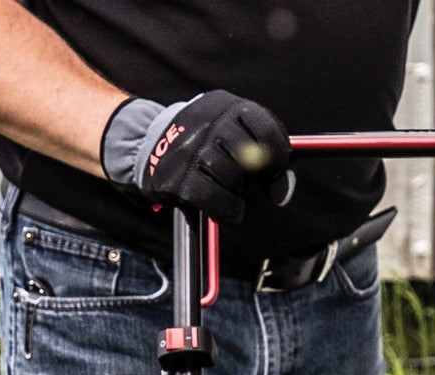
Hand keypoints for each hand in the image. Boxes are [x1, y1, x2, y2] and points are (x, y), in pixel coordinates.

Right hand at [132, 90, 292, 222]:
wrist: (151, 149)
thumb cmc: (204, 147)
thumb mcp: (234, 137)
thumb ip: (266, 158)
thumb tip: (283, 192)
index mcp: (226, 106)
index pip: (266, 128)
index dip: (277, 153)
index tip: (273, 167)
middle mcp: (209, 122)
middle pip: (252, 156)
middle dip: (254, 175)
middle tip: (244, 178)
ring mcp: (192, 149)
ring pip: (233, 177)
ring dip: (236, 191)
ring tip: (226, 186)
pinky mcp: (180, 177)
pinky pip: (217, 199)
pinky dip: (229, 209)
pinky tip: (228, 207)